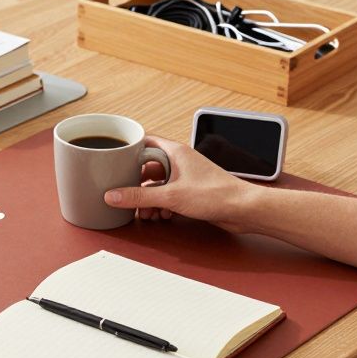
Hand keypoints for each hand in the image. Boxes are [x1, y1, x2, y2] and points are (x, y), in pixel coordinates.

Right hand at [104, 135, 261, 232]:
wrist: (243, 209)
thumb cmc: (217, 194)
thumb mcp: (170, 196)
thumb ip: (139, 197)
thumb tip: (113, 195)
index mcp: (175, 152)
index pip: (144, 142)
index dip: (128, 151)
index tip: (114, 162)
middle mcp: (180, 161)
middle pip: (148, 167)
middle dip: (136, 184)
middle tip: (125, 195)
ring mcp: (186, 176)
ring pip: (158, 183)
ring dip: (148, 198)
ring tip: (144, 211)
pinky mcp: (191, 191)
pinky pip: (168, 194)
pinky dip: (161, 204)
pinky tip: (160, 215)